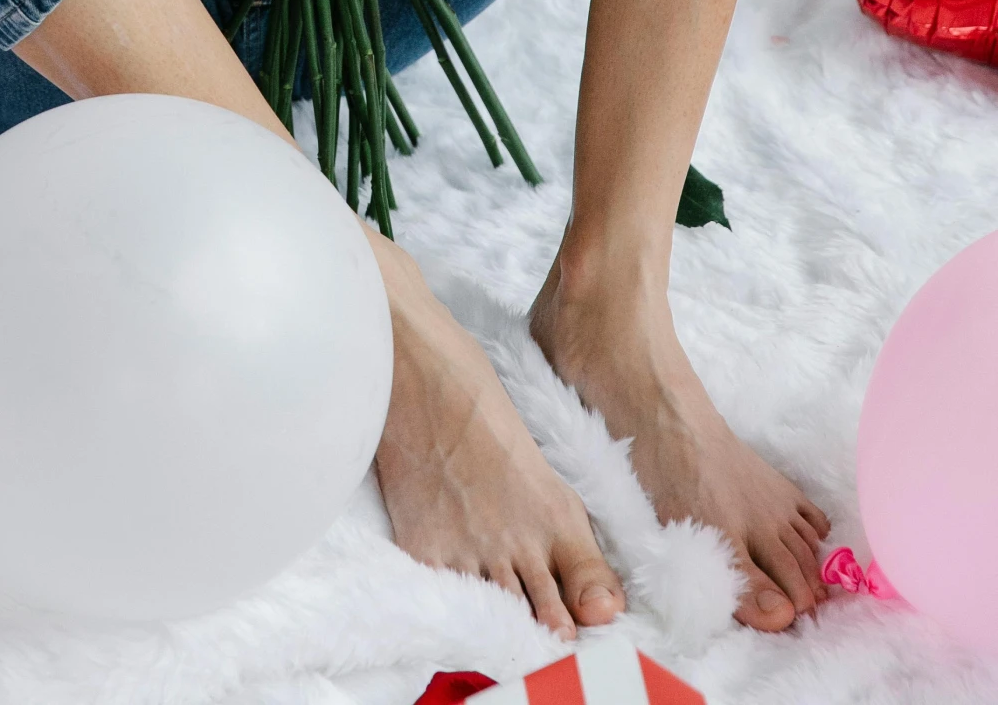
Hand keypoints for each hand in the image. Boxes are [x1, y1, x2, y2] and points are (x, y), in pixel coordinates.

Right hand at [370, 239, 624, 638]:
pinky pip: (451, 600)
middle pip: (549, 618)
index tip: (590, 626)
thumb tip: (582, 567)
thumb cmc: (474, 389)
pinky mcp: (426, 548)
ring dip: (511, 629)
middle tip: (555, 644)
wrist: (415, 362)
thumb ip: (556, 518)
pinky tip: (466, 618)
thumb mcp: (534, 451)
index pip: (592, 593)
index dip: (592, 617)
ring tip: (518, 643)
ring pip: (503, 618)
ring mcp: (473, 549)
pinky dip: (460, 613)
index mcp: (558, 511)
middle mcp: (522, 540)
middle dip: (554, 632)